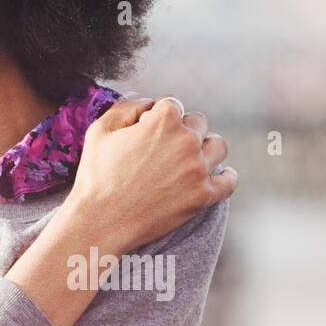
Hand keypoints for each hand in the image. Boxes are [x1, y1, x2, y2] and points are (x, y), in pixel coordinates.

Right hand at [65, 95, 236, 253]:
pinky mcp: (204, 196)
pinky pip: (229, 181)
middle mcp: (187, 141)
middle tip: (164, 146)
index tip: (147, 128)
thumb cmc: (97, 175)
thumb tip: (149, 104)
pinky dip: (226, 176)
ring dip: (206, 147)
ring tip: (191, 157)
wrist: (102, 221)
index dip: (158, 114)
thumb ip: (127, 106)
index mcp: (163, 120)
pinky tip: (217, 175)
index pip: (172, 104)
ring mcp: (198, 169)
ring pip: (218, 146)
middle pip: (198, 122)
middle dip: (182, 129)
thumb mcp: (100, 129)